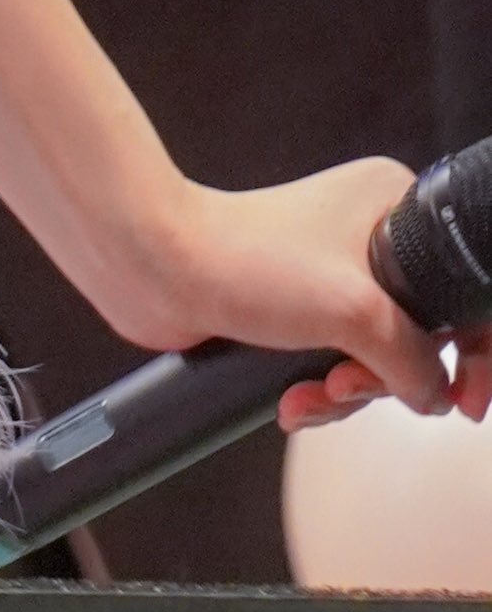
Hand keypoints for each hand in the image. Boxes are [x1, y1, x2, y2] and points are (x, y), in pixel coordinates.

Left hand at [140, 159, 491, 431]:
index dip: (473, 351)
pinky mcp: (294, 311)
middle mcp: (369, 237)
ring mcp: (331, 275)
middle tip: (352, 388)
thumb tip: (435, 396)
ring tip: (310, 397)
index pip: (464, 287)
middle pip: (420, 333)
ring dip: (346, 393)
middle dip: (388, 378)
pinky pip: (332, 365)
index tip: (468, 399)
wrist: (152, 268)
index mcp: (396, 207)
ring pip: (375, 358)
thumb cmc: (243, 261)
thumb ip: (413, 360)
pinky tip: (290, 404)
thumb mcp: (354, 312)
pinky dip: (316, 392)